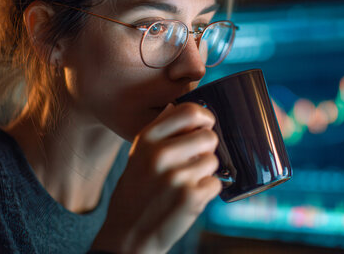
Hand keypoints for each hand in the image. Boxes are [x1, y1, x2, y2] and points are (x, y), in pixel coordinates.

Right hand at [91, 102, 221, 253]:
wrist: (128, 235)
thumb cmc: (136, 192)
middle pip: (209, 136)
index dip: (204, 116)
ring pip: (214, 161)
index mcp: (147, 139)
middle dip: (207, 149)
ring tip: (187, 183)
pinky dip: (207, 191)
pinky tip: (189, 197)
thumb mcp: (139, 155)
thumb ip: (161, 130)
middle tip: (194, 161)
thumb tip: (183, 108)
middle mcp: (160, 154)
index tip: (205, 125)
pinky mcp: (190, 198)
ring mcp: (176, 177)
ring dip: (206, 172)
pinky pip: (216, 183)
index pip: (189, 111)